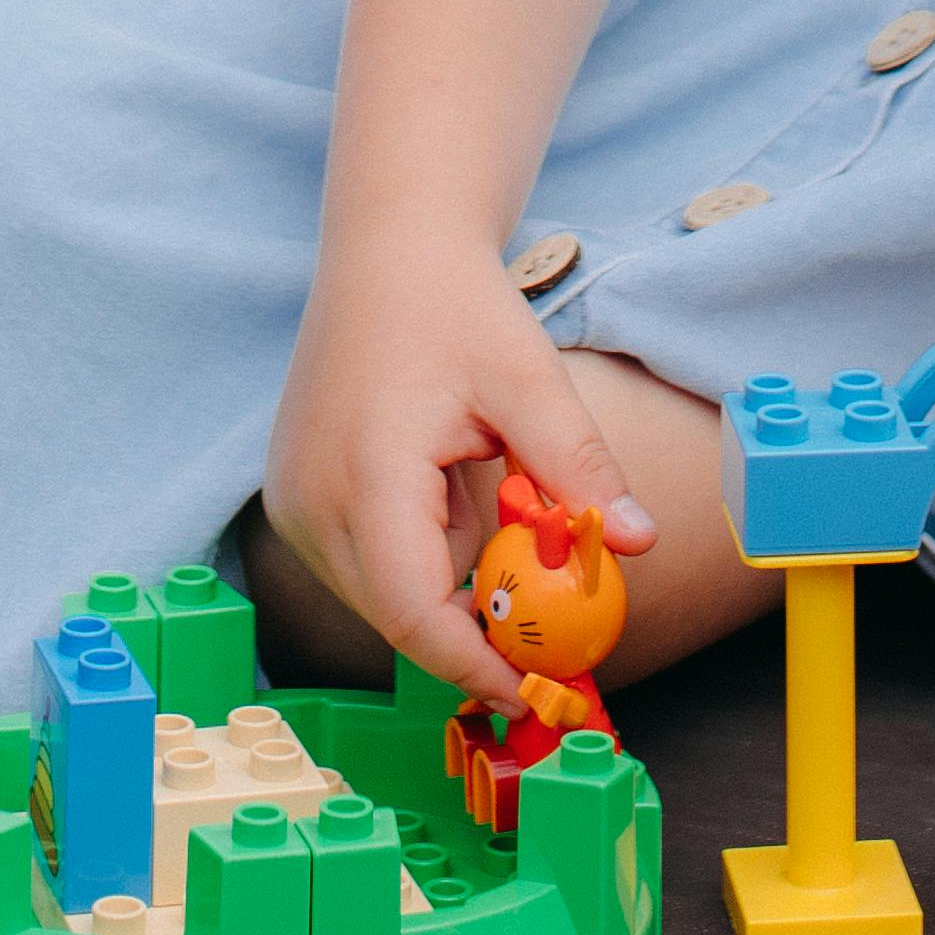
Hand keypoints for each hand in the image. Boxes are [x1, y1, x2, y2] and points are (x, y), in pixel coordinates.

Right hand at [265, 228, 655, 698]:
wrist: (387, 249)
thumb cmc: (456, 306)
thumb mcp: (531, 381)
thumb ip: (580, 468)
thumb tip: (641, 542)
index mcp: (366, 473)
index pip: (414, 611)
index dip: (476, 662)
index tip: (536, 685)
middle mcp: (311, 501)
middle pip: (398, 615)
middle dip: (476, 618)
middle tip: (549, 594)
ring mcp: (294, 502)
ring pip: (383, 594)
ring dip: (446, 574)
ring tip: (476, 474)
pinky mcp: (295, 499)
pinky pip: (365, 563)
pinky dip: (417, 548)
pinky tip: (441, 473)